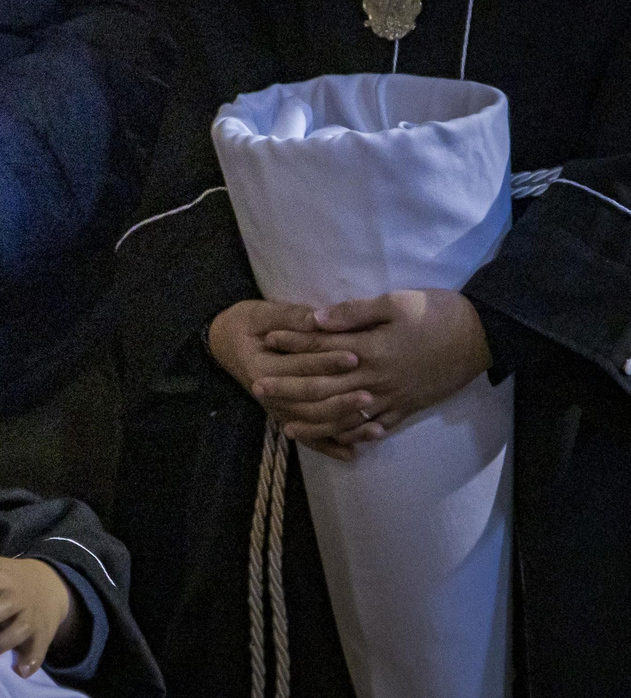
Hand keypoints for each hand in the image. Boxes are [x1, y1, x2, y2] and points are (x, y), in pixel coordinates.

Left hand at [0, 536, 74, 677]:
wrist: (51, 585)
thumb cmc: (3, 577)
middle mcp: (15, 596)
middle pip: (0, 607)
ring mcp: (29, 616)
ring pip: (18, 630)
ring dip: (2, 642)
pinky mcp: (41, 635)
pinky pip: (38, 648)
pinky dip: (32, 660)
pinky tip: (20, 672)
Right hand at [207, 300, 363, 459]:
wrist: (226, 344)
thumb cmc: (246, 324)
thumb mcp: (261, 313)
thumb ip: (290, 317)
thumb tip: (317, 318)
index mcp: (261, 368)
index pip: (298, 367)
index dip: (326, 362)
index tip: (355, 356)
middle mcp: (268, 396)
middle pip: (308, 402)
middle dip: (340, 400)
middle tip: (369, 395)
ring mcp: (277, 410)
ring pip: (312, 425)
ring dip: (342, 427)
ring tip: (373, 427)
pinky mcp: (286, 417)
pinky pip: (309, 438)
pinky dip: (330, 447)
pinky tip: (353, 453)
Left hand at [260, 289, 491, 443]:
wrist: (484, 336)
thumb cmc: (439, 312)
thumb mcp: (395, 301)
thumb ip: (352, 312)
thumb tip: (314, 318)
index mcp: (370, 349)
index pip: (320, 349)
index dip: (291, 344)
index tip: (266, 341)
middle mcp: (376, 379)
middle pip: (323, 388)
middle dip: (288, 388)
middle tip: (258, 388)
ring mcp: (392, 398)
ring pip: (344, 417)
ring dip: (312, 422)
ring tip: (286, 426)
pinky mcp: (408, 409)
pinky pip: (374, 428)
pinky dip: (353, 437)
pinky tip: (336, 442)